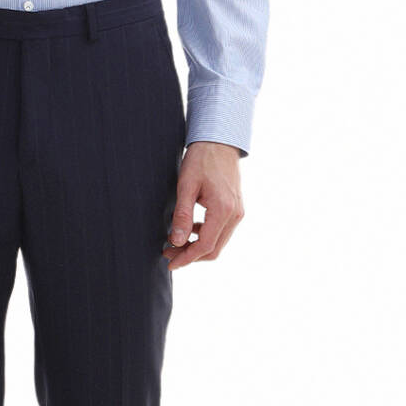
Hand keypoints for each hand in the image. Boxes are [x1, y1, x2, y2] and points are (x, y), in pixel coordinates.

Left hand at [163, 141, 244, 268]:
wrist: (219, 142)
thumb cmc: (201, 160)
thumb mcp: (186, 186)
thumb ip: (182, 215)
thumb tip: (177, 241)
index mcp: (223, 210)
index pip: (205, 246)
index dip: (187, 258)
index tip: (170, 262)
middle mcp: (235, 215)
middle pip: (214, 249)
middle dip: (190, 255)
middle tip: (168, 252)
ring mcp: (238, 213)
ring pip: (218, 243)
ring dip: (197, 247)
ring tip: (175, 242)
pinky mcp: (236, 209)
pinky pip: (221, 232)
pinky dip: (205, 237)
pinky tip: (189, 229)